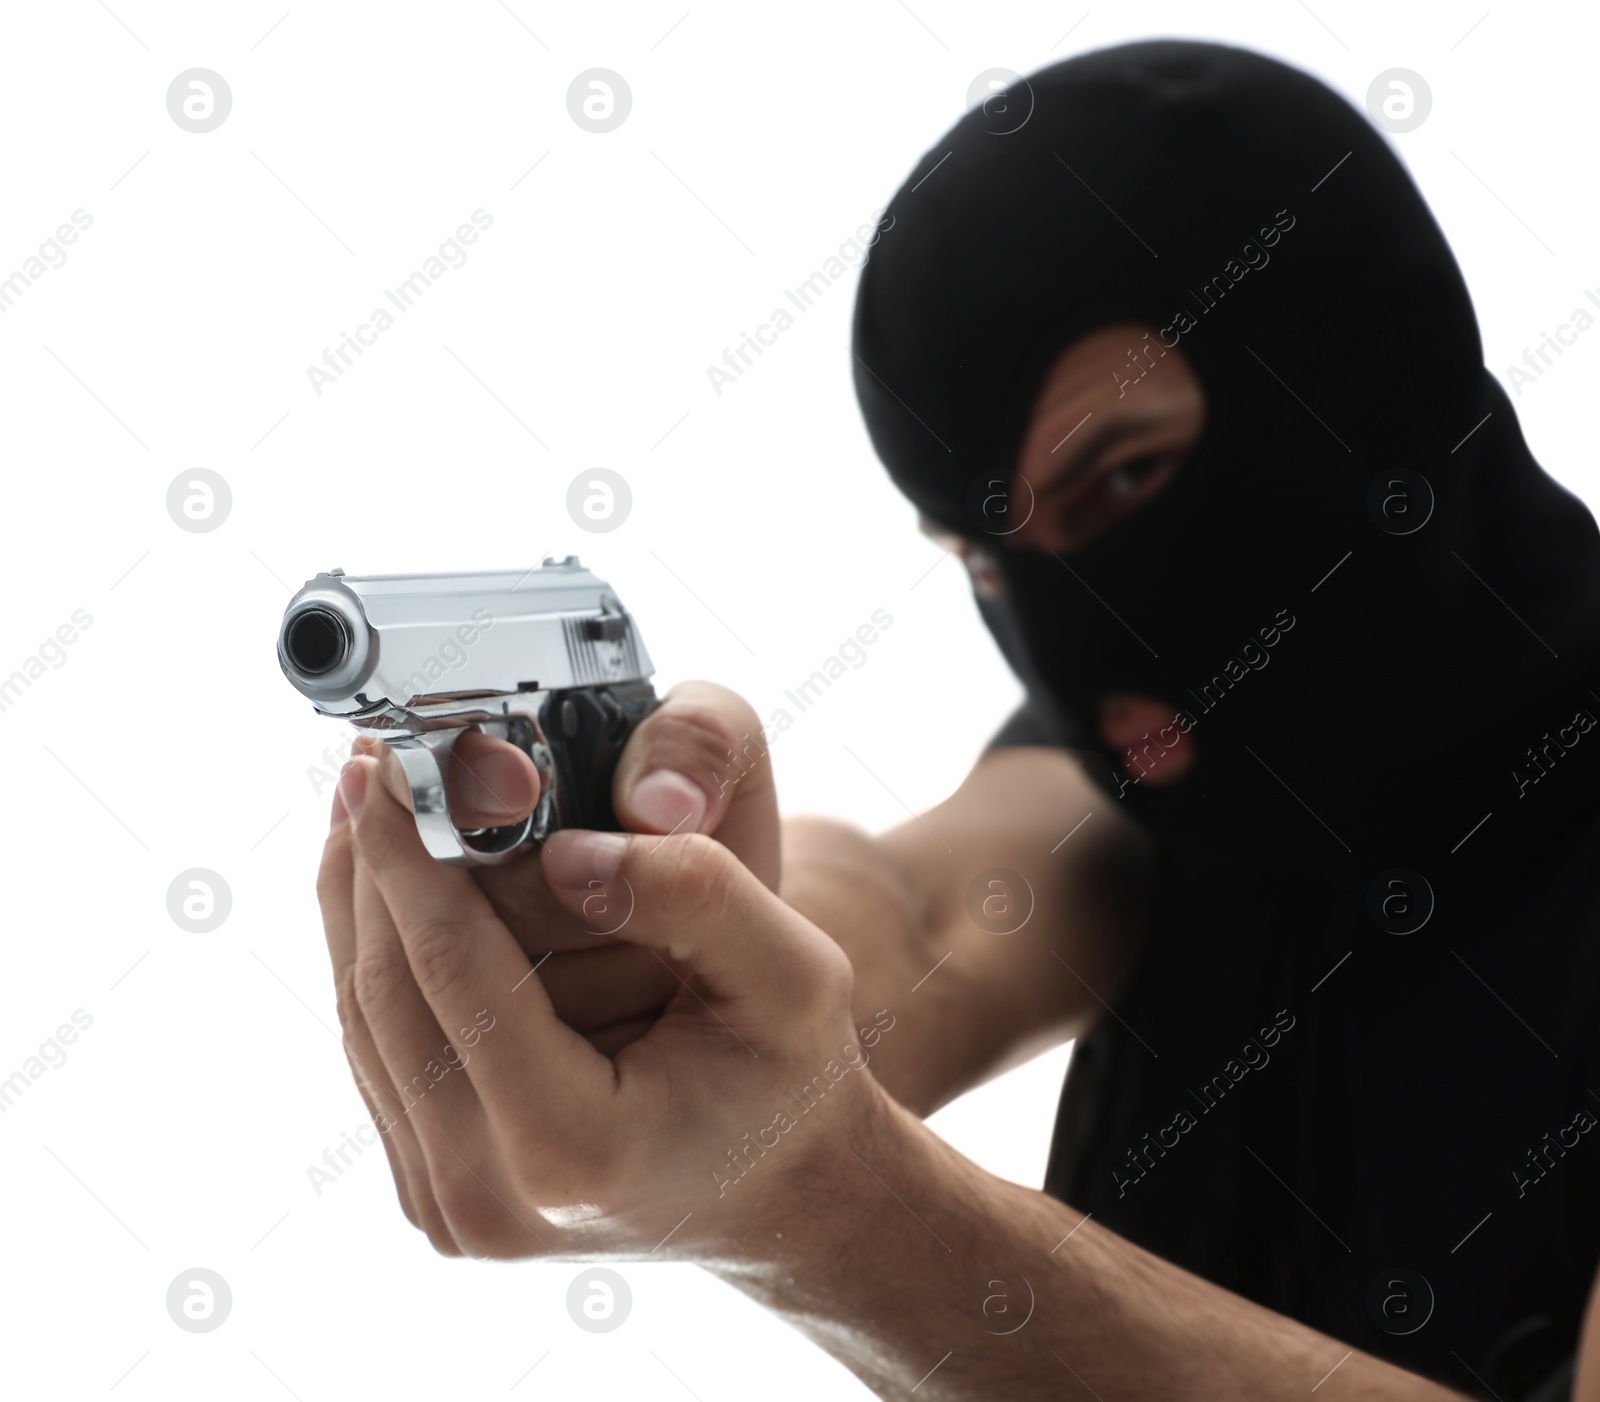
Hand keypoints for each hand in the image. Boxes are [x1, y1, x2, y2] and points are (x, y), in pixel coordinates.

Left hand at [318, 743, 886, 1257]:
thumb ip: (692, 896)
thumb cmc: (790, 1076)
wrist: (783, 1188)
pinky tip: (388, 887)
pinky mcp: (435, 1191)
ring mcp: (451, 1208)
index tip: (389, 760)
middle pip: (386, 992)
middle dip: (371, 865)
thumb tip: (560, 850)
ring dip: (358, 906)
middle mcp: (488, 1197)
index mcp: (571, 1147)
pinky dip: (378, 959)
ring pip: (366, 1022)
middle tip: (367, 762)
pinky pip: (381, 1053)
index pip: (452, 967)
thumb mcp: (793, 971)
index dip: (411, 852)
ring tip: (365, 805)